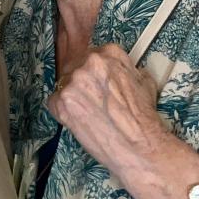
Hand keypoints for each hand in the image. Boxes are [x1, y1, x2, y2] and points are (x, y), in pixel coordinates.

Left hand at [49, 44, 198, 198]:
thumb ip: (128, 69)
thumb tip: (124, 71)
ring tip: (87, 112)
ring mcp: (73, 82)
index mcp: (109, 54)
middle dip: (81, 83)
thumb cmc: (143, 117)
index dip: (93, 72)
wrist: (138, 145)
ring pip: (63, 84)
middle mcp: (89, 63)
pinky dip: (61, 111)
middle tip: (91, 99)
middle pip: (75, 67)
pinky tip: (77, 120)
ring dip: (72, 96)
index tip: (96, 82)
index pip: (92, 56)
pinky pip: (53, 101)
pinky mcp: (61, 102)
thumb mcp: (144, 81)